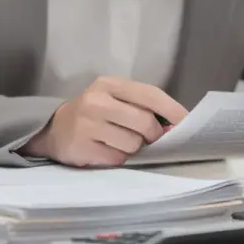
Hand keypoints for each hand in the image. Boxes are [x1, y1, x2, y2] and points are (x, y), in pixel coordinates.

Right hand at [24, 77, 187, 167]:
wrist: (55, 130)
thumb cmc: (95, 114)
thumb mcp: (115, 100)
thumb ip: (142, 107)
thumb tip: (175, 127)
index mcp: (109, 84)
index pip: (150, 94)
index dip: (172, 110)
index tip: (187, 122)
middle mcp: (97, 101)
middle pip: (145, 122)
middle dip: (153, 135)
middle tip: (147, 138)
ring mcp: (87, 125)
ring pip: (133, 143)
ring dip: (133, 148)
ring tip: (119, 142)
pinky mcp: (82, 147)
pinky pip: (117, 158)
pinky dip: (118, 158)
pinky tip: (106, 150)